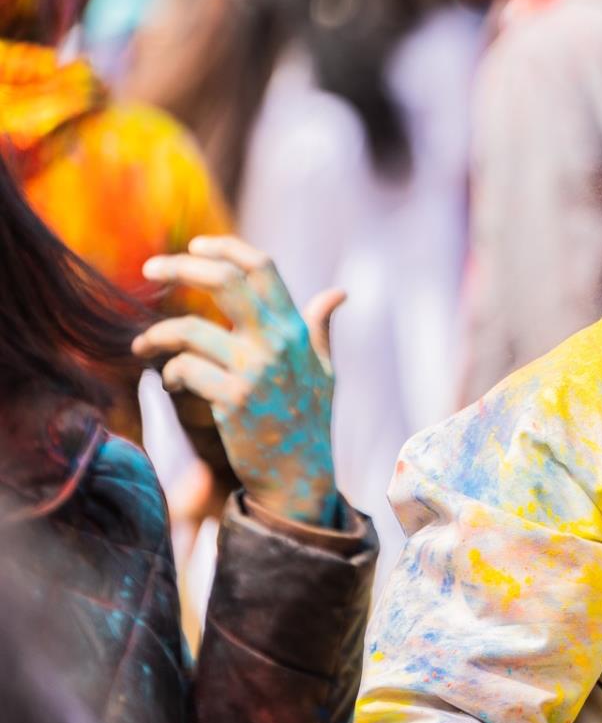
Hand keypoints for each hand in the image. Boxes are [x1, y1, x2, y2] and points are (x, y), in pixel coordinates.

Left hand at [134, 236, 343, 524]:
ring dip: (156, 335)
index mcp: (296, 330)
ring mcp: (255, 371)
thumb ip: (320, 328)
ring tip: (144, 346)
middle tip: (150, 267)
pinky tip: (171, 382)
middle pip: (224, 281)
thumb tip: (338, 294)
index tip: (195, 246)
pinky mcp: (232, 400)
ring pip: (189, 331)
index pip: (262, 267)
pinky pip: (184, 370)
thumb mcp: (324, 370)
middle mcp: (278, 343)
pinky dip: (171, 374)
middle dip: (180, 267)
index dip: (225, 248)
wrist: (300, 476)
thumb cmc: (310, 421)